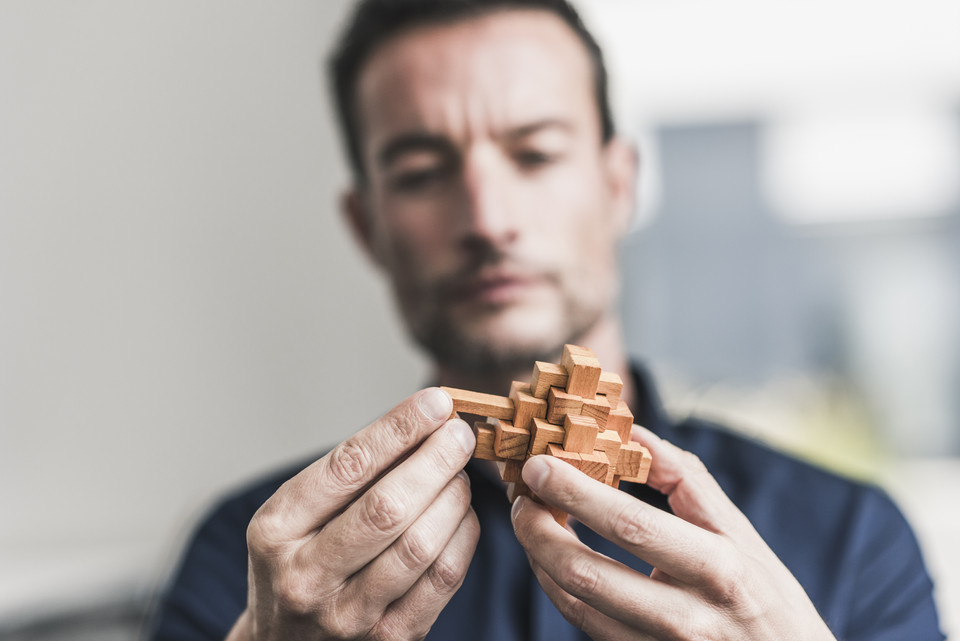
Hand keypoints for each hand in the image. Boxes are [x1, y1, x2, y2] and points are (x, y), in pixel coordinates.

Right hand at [227, 388, 479, 640]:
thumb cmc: (298, 562)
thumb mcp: (295, 516)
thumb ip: (348, 474)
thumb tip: (422, 420)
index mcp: (276, 531)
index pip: (348, 466)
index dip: (399, 428)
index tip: (435, 402)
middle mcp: (306, 576)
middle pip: (388, 507)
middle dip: (435, 460)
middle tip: (460, 434)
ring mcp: (347, 615)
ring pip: (420, 544)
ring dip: (453, 497)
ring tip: (460, 473)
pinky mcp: (389, 638)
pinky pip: (442, 579)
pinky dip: (463, 537)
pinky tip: (462, 514)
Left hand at [510, 425, 836, 640]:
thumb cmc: (768, 599)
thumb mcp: (743, 534)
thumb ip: (688, 481)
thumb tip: (634, 433)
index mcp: (717, 567)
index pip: (631, 524)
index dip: (576, 493)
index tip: (539, 465)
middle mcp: (688, 616)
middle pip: (587, 573)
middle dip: (538, 530)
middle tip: (520, 497)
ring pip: (576, 605)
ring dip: (540, 558)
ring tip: (530, 521)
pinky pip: (584, 627)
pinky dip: (557, 588)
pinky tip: (550, 559)